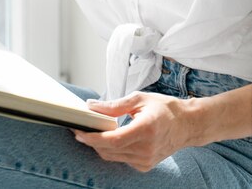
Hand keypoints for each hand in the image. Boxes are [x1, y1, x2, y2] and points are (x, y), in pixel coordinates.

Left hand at [74, 91, 195, 171]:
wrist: (187, 125)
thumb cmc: (164, 108)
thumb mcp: (139, 99)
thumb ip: (114, 105)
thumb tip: (91, 106)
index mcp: (146, 129)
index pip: (113, 140)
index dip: (93, 138)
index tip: (79, 131)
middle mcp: (147, 149)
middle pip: (110, 150)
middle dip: (91, 141)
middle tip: (78, 128)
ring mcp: (146, 160)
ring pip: (113, 157)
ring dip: (99, 146)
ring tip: (89, 132)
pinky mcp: (145, 165)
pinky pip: (121, 159)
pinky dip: (111, 150)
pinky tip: (107, 138)